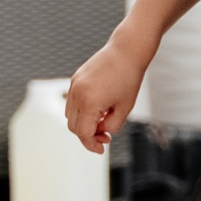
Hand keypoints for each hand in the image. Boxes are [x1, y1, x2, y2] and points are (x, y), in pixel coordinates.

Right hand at [64, 39, 147, 154]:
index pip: (83, 133)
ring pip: (70, 115)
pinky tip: (100, 108)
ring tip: (104, 119)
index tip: (102, 149)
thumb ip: (111, 126)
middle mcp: (77, 94)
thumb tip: (99, 132)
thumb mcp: (125, 108)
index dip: (91, 145)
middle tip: (105, 136)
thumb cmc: (129, 79)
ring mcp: (74, 85)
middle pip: (74, 127)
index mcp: (89, 103)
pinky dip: (82, 110)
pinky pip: (72, 102)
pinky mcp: (75, 79)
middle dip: (87, 135)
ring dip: (83, 123)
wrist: (126, 51)